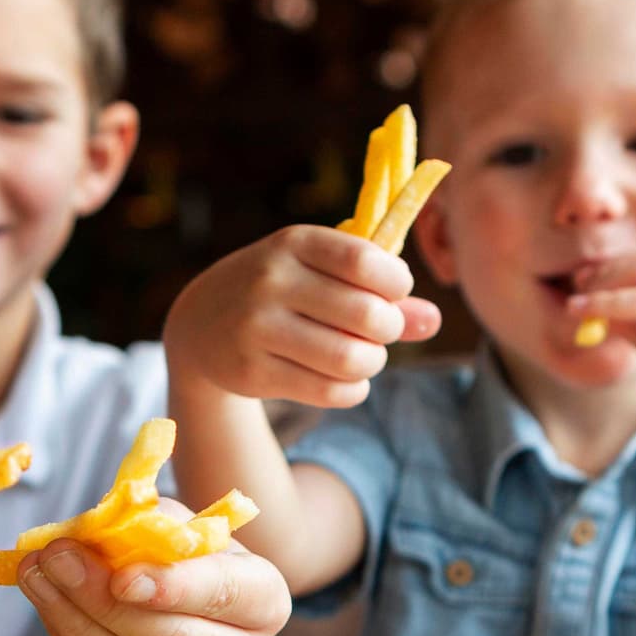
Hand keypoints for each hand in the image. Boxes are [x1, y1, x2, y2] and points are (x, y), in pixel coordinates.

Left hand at [12, 502, 292, 635]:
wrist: (186, 607)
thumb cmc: (184, 557)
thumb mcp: (178, 524)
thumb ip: (145, 524)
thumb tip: (91, 534)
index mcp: (265, 600)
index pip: (224, 595)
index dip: (172, 588)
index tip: (121, 575)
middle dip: (105, 601)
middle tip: (56, 559)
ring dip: (75, 624)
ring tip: (37, 576)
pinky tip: (48, 606)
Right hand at [164, 224, 440, 408]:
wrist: (201, 322)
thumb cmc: (281, 290)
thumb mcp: (322, 273)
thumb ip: (380, 292)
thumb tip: (434, 320)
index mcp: (294, 243)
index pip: (366, 262)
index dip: (397, 283)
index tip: (394, 292)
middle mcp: (272, 281)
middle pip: (366, 316)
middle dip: (390, 330)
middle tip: (381, 331)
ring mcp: (257, 328)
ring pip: (350, 360)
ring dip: (373, 363)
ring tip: (364, 357)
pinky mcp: (251, 372)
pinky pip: (329, 392)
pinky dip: (353, 390)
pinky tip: (346, 380)